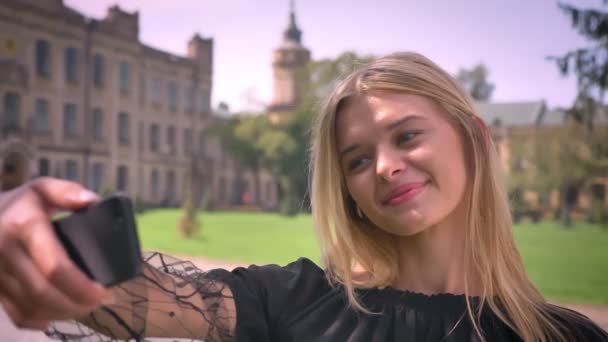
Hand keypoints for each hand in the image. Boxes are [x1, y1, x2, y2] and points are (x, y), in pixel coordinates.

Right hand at [0, 177, 110, 329]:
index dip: (80, 285)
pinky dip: (39, 318)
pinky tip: (57, 313)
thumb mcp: (41, 189)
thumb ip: (67, 191)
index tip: (102, 291)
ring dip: (61, 312)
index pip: (54, 266)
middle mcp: (5, 252)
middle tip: (99, 302)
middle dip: (75, 303)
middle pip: (43, 292)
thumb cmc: (18, 204)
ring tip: (85, 307)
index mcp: (23, 226)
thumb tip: (93, 202)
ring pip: (30, 306)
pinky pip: (16, 312)